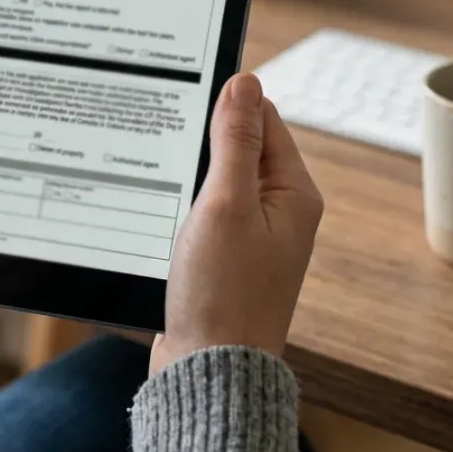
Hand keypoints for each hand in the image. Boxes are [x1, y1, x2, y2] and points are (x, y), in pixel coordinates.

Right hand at [150, 73, 322, 373]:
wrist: (208, 370)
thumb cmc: (222, 294)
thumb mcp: (226, 204)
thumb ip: (235, 140)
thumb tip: (245, 81)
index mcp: (292, 193)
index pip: (263, 118)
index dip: (224, 102)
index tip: (182, 94)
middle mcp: (279, 211)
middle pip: (240, 146)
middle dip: (202, 138)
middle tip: (164, 138)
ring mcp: (253, 236)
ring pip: (218, 178)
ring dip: (190, 172)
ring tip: (160, 177)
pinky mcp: (226, 257)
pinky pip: (205, 210)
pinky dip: (182, 202)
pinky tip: (159, 209)